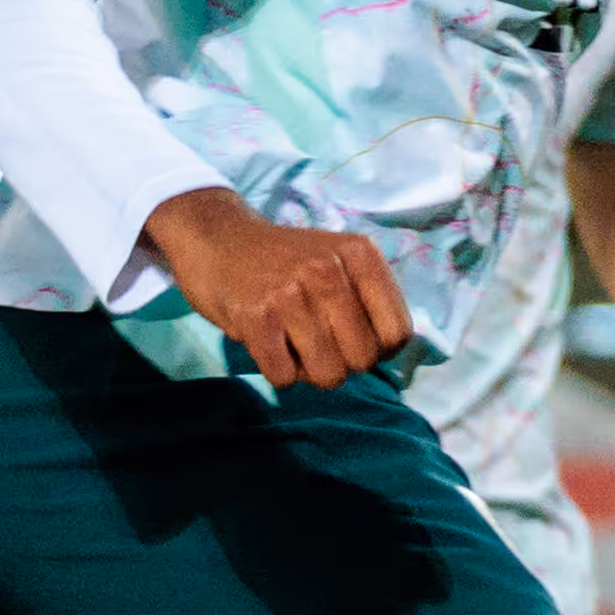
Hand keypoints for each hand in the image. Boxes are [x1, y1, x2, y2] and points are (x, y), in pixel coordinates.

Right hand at [146, 188, 412, 387]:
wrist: (217, 238)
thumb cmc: (284, 260)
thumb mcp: (337, 261)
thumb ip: (368, 297)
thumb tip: (388, 353)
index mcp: (360, 254)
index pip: (398, 332)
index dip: (379, 350)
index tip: (354, 340)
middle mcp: (330, 270)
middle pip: (363, 359)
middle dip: (342, 363)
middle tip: (317, 343)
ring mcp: (291, 293)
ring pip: (328, 374)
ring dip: (309, 372)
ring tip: (292, 344)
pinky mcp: (255, 316)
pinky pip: (285, 377)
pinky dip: (278, 372)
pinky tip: (268, 344)